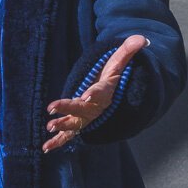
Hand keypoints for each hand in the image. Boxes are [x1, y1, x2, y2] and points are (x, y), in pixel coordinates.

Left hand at [44, 35, 145, 151]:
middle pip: (82, 108)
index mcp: (104, 91)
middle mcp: (95, 106)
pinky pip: (69, 135)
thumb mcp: (118, 61)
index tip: (86, 95)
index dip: (94, 93)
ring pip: (75, 123)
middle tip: (53, 107)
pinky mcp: (79, 122)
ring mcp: (87, 116)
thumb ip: (127, 51)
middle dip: (68, 108)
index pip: (100, 92)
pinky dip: (58, 141)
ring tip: (50, 127)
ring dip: (63, 126)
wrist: (113, 95)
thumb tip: (142, 39)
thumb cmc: (112, 75)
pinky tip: (45, 148)